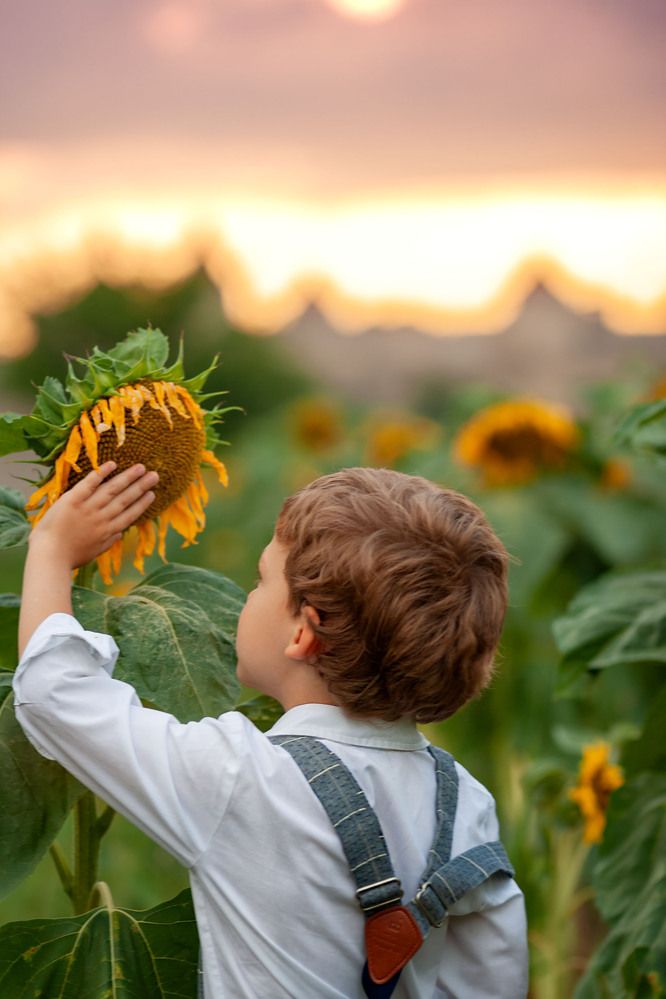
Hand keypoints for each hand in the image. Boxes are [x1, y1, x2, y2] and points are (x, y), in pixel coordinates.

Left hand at [29, 461, 158, 569]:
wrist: (49, 556)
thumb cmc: (69, 557)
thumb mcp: (93, 553)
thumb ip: (108, 542)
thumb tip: (121, 534)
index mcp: (107, 532)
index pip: (129, 514)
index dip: (142, 503)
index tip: (152, 494)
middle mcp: (101, 518)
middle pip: (125, 499)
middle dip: (141, 486)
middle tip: (155, 475)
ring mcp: (88, 508)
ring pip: (112, 489)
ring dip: (128, 477)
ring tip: (141, 467)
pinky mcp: (73, 500)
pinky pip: (89, 484)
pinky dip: (101, 473)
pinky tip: (113, 464)